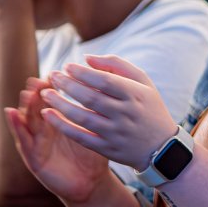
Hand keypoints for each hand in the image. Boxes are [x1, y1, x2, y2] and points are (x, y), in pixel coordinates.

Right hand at [4, 78, 110, 204]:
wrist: (92, 184)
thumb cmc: (94, 155)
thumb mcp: (94, 130)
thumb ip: (95, 111)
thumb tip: (104, 86)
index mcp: (61, 123)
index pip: (55, 100)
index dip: (55, 86)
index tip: (58, 71)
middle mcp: (47, 131)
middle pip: (40, 108)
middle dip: (38, 92)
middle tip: (39, 77)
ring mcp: (39, 144)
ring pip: (29, 121)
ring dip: (26, 106)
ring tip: (27, 91)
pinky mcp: (34, 158)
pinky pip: (24, 142)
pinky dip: (17, 128)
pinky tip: (13, 114)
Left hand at [39, 55, 176, 169]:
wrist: (162, 146)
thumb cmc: (148, 108)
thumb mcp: (143, 83)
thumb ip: (118, 66)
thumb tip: (87, 58)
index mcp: (136, 94)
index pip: (105, 81)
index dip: (83, 73)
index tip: (67, 66)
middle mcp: (126, 114)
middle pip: (90, 98)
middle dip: (68, 85)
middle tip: (53, 75)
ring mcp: (116, 133)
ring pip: (82, 117)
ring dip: (60, 104)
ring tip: (46, 93)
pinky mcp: (107, 148)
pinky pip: (80, 137)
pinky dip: (61, 125)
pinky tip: (47, 114)